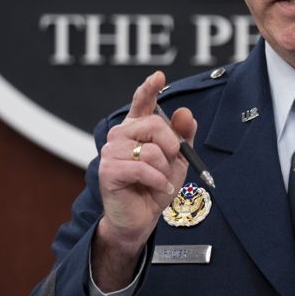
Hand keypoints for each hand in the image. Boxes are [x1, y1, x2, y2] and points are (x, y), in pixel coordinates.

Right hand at [92, 70, 196, 290]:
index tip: (159, 76)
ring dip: (164, 169)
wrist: (141, 218)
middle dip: (172, 146)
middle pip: (155, 124)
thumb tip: (185, 113)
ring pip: (151, 150)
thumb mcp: (177, 161)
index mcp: (136, 129)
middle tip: (172, 164)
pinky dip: (158, 180)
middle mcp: (120, 135)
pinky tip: (158, 188)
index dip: (149, 88)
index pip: (141, 102)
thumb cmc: (156, 187)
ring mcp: (111, 151)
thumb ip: (183, 137)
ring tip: (161, 181)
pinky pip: (143, 168)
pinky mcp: (109, 170)